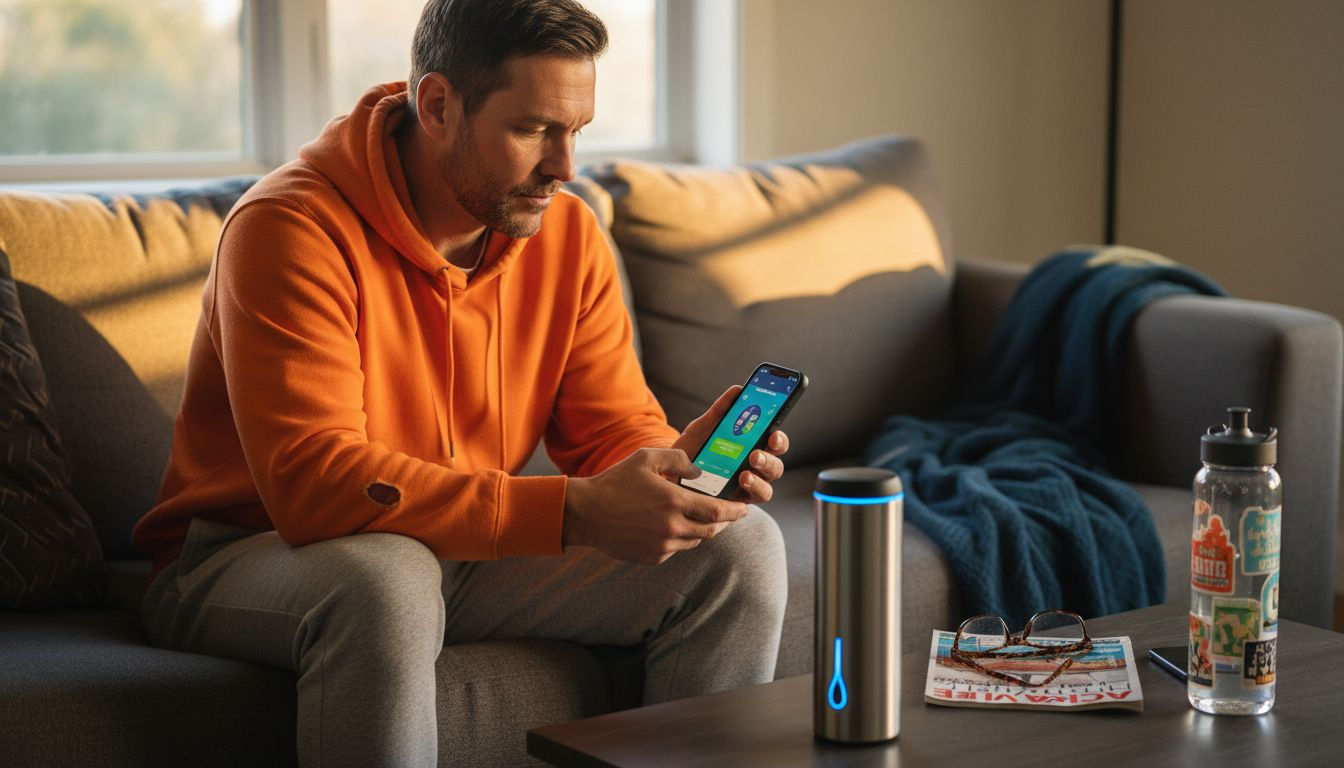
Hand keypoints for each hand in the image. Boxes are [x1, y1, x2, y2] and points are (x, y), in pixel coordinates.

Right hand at [563, 447, 747, 564]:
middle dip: (724, 522)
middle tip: (728, 514)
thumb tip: (699, 470)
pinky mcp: (652, 558)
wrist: (585, 514)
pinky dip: (680, 539)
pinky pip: (676, 550)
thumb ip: (678, 459)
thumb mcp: (646, 458)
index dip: (735, 511)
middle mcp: (672, 528)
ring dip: (701, 530)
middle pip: (711, 530)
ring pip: (694, 541)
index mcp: (674, 502)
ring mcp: (662, 547)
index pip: (717, 512)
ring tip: (699, 517)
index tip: (744, 507)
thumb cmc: (615, 482)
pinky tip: (671, 527)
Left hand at [671, 386, 790, 505]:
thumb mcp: (704, 427)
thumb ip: (720, 411)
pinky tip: (737, 486)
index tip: (774, 433)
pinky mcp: (736, 503)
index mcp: (752, 446)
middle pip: (775, 464)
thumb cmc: (694, 448)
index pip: (774, 442)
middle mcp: (754, 467)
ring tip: (745, 474)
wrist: (669, 473)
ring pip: (767, 487)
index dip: (779, 438)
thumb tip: (737, 390)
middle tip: (755, 454)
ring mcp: (747, 487)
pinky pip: (751, 503)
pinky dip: (748, 494)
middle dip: (770, 460)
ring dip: (759, 481)